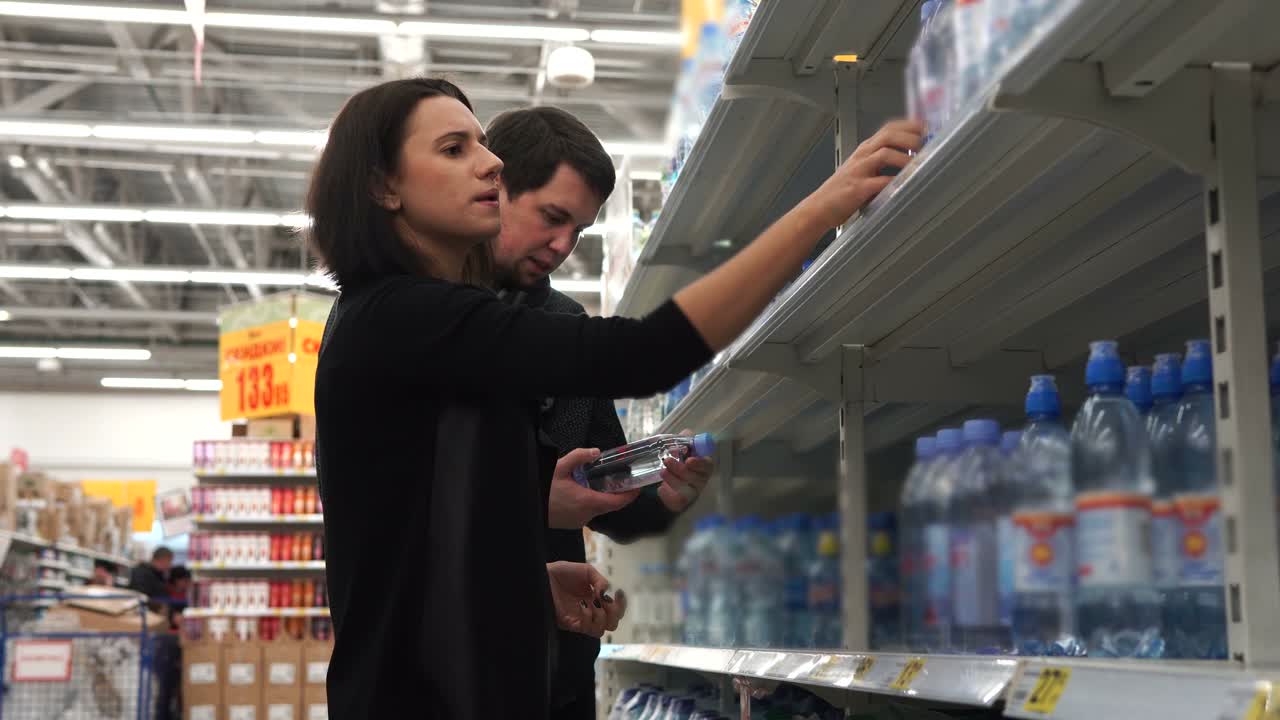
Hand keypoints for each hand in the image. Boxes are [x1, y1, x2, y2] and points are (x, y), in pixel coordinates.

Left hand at [547, 561, 625, 636]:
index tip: (618, 593)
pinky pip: (584, 629)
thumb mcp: (587, 571)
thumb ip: (600, 580)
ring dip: (600, 617)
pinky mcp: (570, 623)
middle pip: (612, 624)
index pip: (615, 611)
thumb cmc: (564, 573)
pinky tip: (583, 606)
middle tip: (606, 601)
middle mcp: (591, 612)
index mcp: (597, 600)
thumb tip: (606, 593)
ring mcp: (581, 619)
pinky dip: (588, 618)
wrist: (545, 575)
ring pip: (600, 631)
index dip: (621, 605)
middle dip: (614, 614)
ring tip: (593, 603)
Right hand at [548, 447, 641, 528]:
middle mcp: (587, 514)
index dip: (630, 496)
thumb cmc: (543, 489)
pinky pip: (588, 513)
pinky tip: (582, 493)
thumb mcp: (559, 468)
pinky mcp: (574, 524)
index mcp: (587, 501)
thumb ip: (578, 457)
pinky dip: (590, 504)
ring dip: (601, 498)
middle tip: (619, 481)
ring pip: (599, 509)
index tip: (637, 488)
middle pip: (609, 505)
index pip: (617, 502)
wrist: (530, 507)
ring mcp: (580, 521)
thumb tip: (596, 452)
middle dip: (616, 494)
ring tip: (596, 483)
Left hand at [657, 429, 712, 512]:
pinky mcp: (682, 502)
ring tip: (662, 471)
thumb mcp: (680, 447)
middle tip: (667, 461)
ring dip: (673, 479)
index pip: (707, 465)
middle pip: (696, 478)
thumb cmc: (678, 461)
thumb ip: (684, 440)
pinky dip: (667, 495)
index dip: (700, 463)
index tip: (689, 460)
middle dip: (681, 469)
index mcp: (703, 465)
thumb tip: (686, 433)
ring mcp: (692, 493)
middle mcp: (700, 480)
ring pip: (686, 489)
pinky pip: (676, 502)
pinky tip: (661, 489)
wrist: (667, 479)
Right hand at [800, 118, 924, 228]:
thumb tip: (911, 162)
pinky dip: (895, 182)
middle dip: (910, 137)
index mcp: (865, 150)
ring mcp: (859, 171)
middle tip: (927, 142)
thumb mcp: (861, 170)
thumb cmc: (842, 191)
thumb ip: (881, 164)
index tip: (926, 127)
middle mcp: (862, 156)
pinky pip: (880, 181)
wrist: (819, 207)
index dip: (908, 125)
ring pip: (885, 153)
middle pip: (889, 135)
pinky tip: (905, 183)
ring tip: (919, 162)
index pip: (888, 128)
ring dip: (905, 157)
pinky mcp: (858, 188)